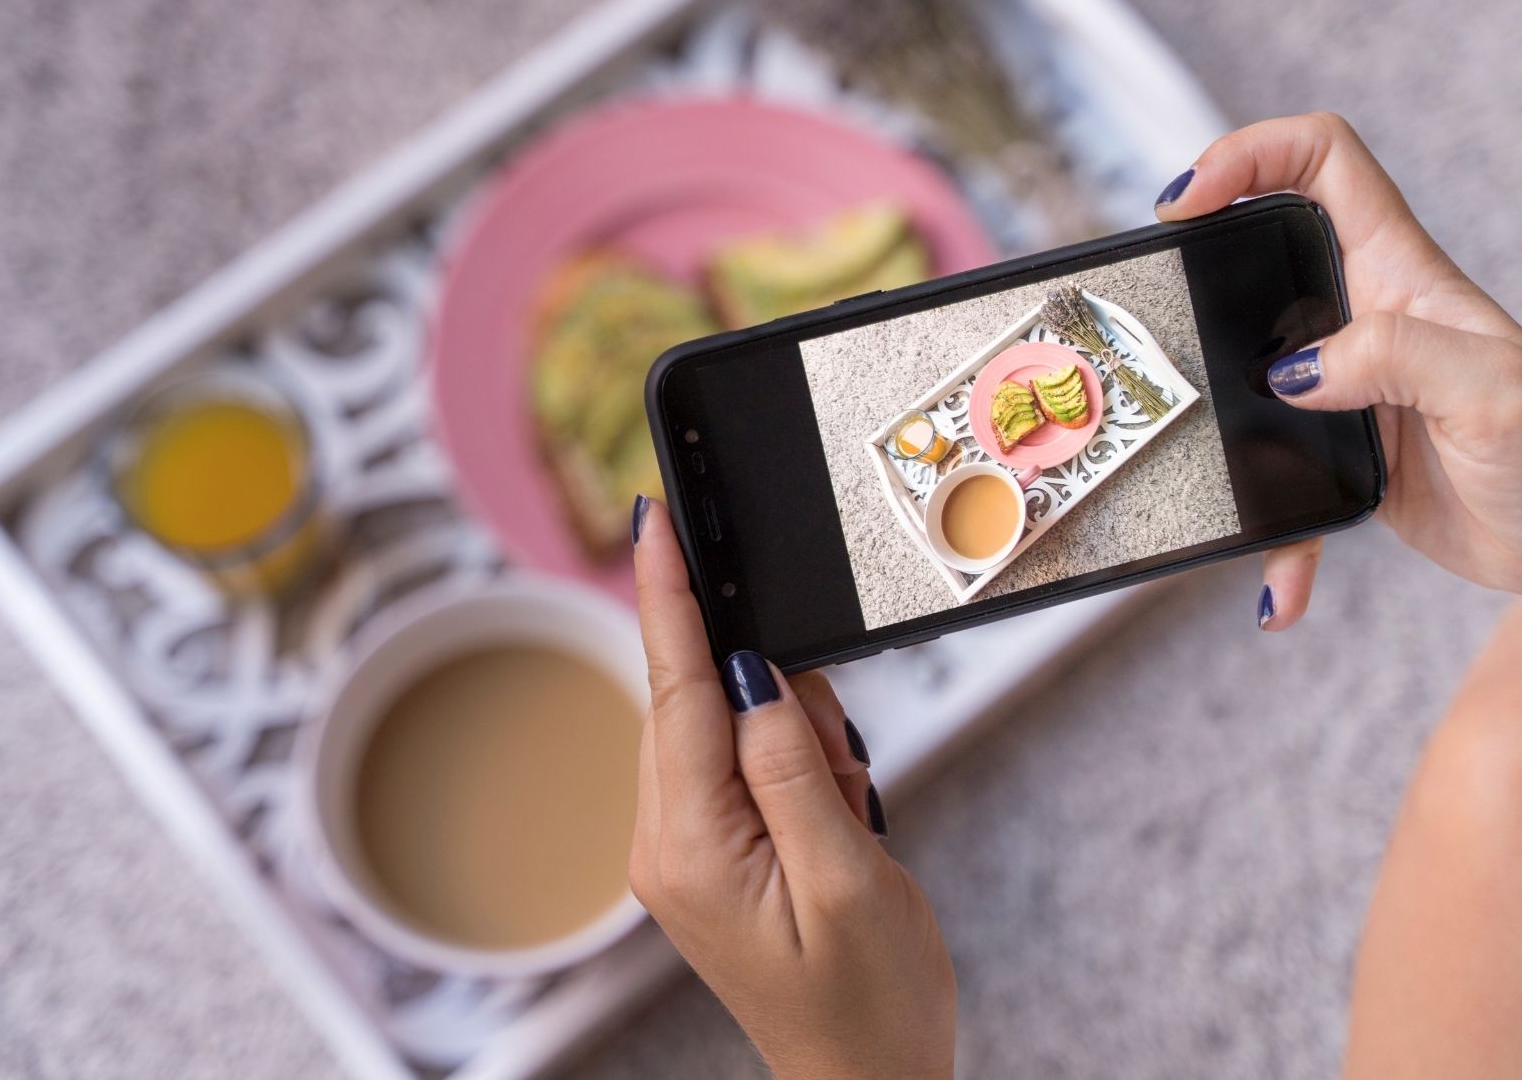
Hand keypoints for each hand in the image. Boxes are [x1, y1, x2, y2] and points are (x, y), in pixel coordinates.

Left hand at [627, 498, 955, 1079]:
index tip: (655, 517)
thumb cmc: (867, 1003)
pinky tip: (834, 813)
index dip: (668, 594)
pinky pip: (747, 762)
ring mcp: (684, 849)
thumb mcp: (847, 876)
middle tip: (841, 767)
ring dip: (798, 737)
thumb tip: (750, 668)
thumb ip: (793, 761)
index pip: (674, 688)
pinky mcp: (711, 852)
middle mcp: (667, 842)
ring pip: (728, 725)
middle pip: (698, 699)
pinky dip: (799, 762)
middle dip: (778, 691)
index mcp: (689, 846)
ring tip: (846, 813)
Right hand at [1153, 113, 1521, 630]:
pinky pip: (1280, 490)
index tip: (1190, 198)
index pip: (1323, 162)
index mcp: (1403, 273)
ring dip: (1213, 410)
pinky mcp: (1341, 455)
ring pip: (1250, 370)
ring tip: (1178, 435)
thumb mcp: (1492, 390)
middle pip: (1264, 247)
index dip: (1252, 154)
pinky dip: (1277, 543)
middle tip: (1154, 291)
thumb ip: (1395, 356)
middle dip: (1201, 258)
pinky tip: (1281, 595)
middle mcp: (1368, 317)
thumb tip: (1293, 372)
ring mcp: (1349, 385)